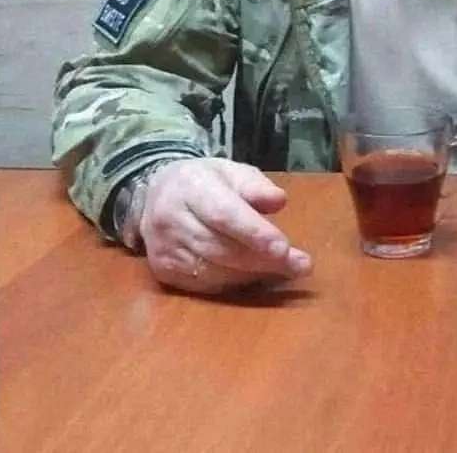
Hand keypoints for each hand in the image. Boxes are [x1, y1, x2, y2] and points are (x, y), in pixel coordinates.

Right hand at [139, 159, 312, 293]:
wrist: (156, 194)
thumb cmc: (205, 181)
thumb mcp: (231, 171)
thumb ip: (255, 185)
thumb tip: (279, 201)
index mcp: (190, 187)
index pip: (224, 214)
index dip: (255, 233)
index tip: (285, 248)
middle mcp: (171, 219)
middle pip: (221, 247)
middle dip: (264, 259)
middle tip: (300, 265)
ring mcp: (164, 249)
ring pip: (214, 270)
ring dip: (254, 274)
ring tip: (286, 269)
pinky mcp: (164, 271)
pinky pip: (205, 285)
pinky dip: (235, 283)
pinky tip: (257, 276)